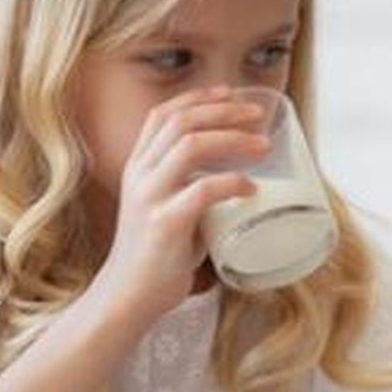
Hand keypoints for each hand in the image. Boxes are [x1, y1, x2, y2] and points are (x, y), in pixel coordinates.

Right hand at [91, 85, 267, 321]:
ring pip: (190, 146)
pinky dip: (232, 183)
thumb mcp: (168, 209)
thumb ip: (192, 189)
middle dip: (223, 111)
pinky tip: (251, 188)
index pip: (163, 115)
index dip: (198, 98)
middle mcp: (139, 175)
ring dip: (232, 139)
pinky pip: (201, 190)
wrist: (128, 298)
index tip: (231, 93)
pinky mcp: (164, 224)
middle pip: (181, 122)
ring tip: (263, 146)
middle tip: (258, 115)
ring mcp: (149, 198)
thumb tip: (239, 178)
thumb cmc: (156, 257)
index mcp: (138, 167)